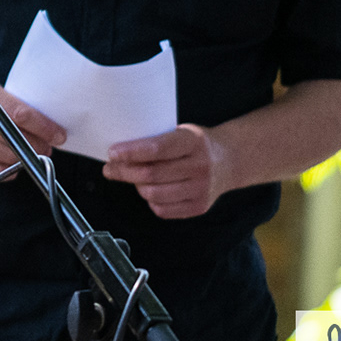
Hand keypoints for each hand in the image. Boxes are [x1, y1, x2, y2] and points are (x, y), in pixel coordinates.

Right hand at [0, 82, 65, 179]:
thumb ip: (13, 107)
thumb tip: (46, 128)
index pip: (19, 114)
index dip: (43, 127)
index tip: (58, 135)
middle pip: (15, 138)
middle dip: (37, 145)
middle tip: (46, 147)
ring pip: (6, 157)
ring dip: (24, 159)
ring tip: (28, 154)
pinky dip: (8, 170)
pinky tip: (11, 164)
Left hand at [104, 124, 227, 218]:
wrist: (230, 160)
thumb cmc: (197, 144)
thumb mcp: (180, 131)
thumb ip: (155, 140)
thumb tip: (118, 152)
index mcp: (193, 142)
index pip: (157, 149)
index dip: (131, 152)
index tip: (113, 153)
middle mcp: (199, 166)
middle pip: (151, 174)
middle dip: (124, 172)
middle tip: (111, 168)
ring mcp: (201, 189)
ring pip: (154, 194)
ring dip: (136, 187)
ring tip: (132, 178)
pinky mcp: (199, 206)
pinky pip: (163, 210)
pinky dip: (150, 200)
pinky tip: (151, 190)